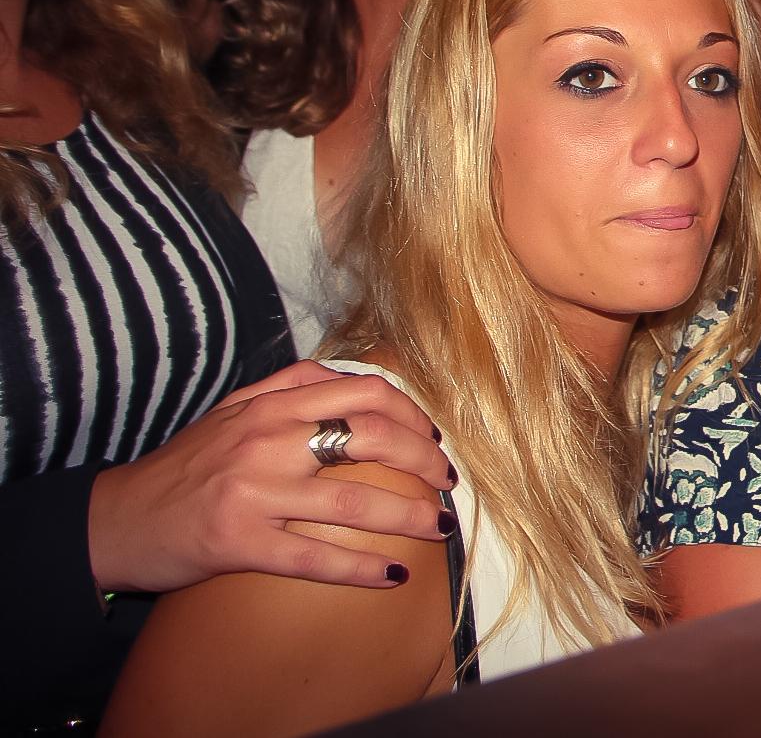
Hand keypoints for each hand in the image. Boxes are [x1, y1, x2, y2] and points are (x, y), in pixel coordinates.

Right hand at [88, 361, 453, 593]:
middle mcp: (268, 439)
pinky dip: (361, 568)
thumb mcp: (235, 411)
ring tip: (439, 528)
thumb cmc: (187, 466)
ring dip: (410, 517)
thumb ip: (291, 389)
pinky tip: (392, 576)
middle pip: (372, 438)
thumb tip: (353, 380)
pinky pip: (315, 556)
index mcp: (273, 404)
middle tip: (447, 483)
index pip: (364, 392)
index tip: (432, 438)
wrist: (117, 519)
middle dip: (424, 461)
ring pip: (355, 501)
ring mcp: (255, 492)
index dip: (412, 413)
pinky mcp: (240, 542)